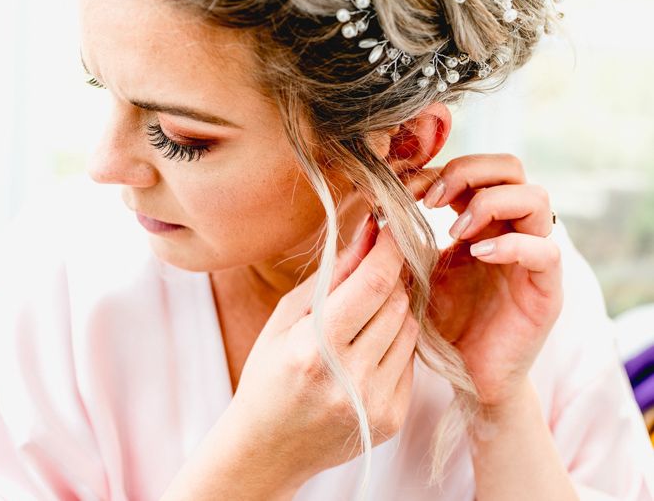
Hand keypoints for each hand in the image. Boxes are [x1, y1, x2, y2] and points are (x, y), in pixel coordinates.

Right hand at [226, 215, 418, 488]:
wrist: (268, 447)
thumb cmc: (269, 372)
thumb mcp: (287, 316)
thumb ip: (333, 274)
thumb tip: (370, 231)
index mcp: (314, 348)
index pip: (373, 284)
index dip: (389, 250)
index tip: (392, 230)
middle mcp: (350, 379)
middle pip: (397, 303)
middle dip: (389, 277)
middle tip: (371, 270)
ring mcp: (374, 403)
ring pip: (410, 328)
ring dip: (393, 310)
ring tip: (361, 316)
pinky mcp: (391, 419)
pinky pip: (410, 360)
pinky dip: (395, 343)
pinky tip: (366, 349)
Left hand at [411, 153, 562, 408]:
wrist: (466, 375)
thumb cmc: (440, 321)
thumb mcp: (415, 271)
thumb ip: (404, 238)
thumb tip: (375, 205)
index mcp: (481, 220)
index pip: (474, 169)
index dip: (439, 170)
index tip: (403, 190)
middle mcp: (511, 229)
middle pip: (510, 167)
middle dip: (468, 171)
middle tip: (431, 200)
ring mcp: (533, 257)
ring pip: (536, 198)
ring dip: (489, 203)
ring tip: (455, 231)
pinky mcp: (547, 289)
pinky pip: (546, 251)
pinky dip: (512, 245)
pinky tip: (478, 256)